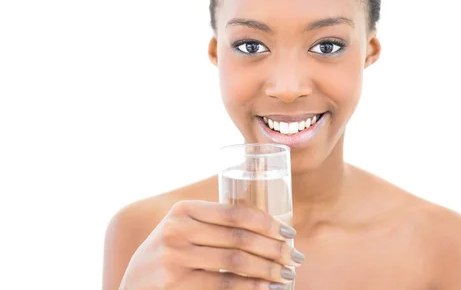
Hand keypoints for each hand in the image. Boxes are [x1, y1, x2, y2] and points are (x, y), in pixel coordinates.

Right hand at [119, 200, 302, 289]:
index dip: (267, 223)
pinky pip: (224, 285)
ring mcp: (174, 258)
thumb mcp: (180, 231)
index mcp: (183, 210)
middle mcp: (177, 230)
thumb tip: (268, 229)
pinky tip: (267, 289)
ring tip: (287, 275)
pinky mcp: (176, 284)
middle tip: (296, 257)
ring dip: (268, 269)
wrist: (132, 287)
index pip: (235, 213)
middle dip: (274, 248)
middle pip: (240, 238)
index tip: (289, 232)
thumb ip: (211, 223)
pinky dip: (251, 287)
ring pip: (236, 262)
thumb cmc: (167, 257)